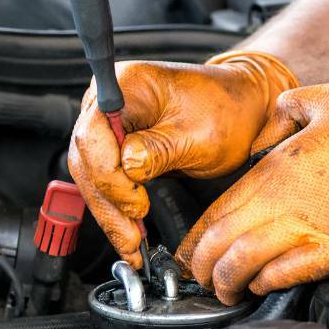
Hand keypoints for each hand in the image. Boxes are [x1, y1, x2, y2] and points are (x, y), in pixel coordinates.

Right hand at [67, 51, 297, 267]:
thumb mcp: (200, 134)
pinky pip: (105, 181)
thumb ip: (159, 150)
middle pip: (87, 159)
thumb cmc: (226, 110)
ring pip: (91, 176)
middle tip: (130, 237)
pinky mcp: (115, 146)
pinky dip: (116, 208)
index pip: (94, 134)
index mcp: (127, 85)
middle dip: (108, 203)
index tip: (136, 203)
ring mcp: (109, 124)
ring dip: (110, 213)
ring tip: (130, 243)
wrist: (241, 108)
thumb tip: (128, 168)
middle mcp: (108, 101)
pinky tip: (128, 231)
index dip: (109, 175)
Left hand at [176, 82, 328, 304]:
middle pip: (222, 242)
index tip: (188, 249)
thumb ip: (290, 107)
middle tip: (197, 277)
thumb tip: (270, 117)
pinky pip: (289, 276)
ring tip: (223, 290)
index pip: (219, 207)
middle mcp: (289, 201)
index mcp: (281, 166)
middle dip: (201, 266)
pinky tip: (262, 285)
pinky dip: (267, 284)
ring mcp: (315, 230)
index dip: (196, 235)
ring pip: (247, 264)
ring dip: (227, 282)